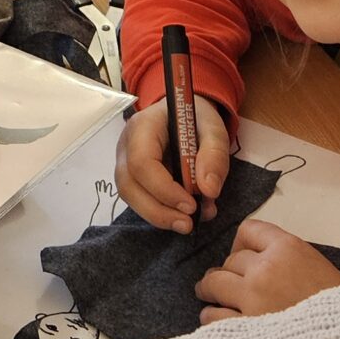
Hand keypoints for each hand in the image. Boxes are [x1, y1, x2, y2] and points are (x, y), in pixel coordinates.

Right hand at [116, 97, 230, 231]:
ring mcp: (124, 163)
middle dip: (158, 211)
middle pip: (129, 185)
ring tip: (189, 223)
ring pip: (130, 197)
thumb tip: (209, 189)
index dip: (164, 189)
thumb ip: (214, 154)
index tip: (191, 205)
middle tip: (188, 224)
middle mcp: (126, 146)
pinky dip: (161, 212)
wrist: (183, 114)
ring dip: (159, 215)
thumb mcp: (213, 128)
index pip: (142, 162)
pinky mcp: (132, 178)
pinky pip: (139, 199)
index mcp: (142, 126)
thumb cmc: (195, 118)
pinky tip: (183, 214)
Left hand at [195, 219, 339, 321]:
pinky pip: (212, 315)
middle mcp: (266, 269)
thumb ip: (286, 259)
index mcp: (288, 249)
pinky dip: (212, 316)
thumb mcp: (318, 268)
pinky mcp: (244, 328)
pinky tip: (217, 319)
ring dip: (211, 291)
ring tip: (211, 298)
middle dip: (228, 272)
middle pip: (230, 261)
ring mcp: (252, 299)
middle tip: (225, 283)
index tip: (241, 256)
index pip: (248, 230)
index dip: (243, 244)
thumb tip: (256, 262)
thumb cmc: (339, 310)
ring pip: (213, 284)